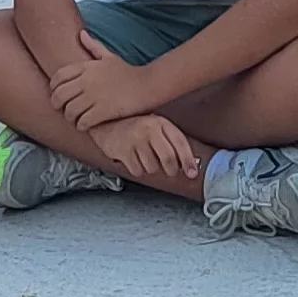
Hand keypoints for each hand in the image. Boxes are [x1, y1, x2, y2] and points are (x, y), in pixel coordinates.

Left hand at [45, 32, 159, 129]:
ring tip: (75, 120)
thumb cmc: (128, 72)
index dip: (53, 88)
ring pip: (69, 111)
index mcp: (86, 68)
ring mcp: (94, 96)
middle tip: (63, 110)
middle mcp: (87, 81)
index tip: (57, 94)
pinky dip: (81, 125)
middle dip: (57, 105)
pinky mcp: (103, 111)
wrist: (148, 85)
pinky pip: (83, 121)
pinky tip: (85, 126)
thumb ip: (93, 46)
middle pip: (59, 95)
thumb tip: (81, 34)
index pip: (58, 77)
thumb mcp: (110, 56)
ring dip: (70, 117)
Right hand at [88, 114, 207, 184]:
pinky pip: (138, 171)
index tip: (192, 173)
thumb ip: (172, 142)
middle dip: (171, 170)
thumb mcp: (156, 127)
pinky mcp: (123, 151)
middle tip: (169, 170)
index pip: (180, 143)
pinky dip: (138, 169)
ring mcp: (135, 140)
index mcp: (161, 122)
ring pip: (153, 168)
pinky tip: (134, 159)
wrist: (105, 124)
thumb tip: (191, 164)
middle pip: (169, 159)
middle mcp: (149, 129)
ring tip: (145, 157)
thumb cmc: (135, 127)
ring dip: (151, 168)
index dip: (188, 161)